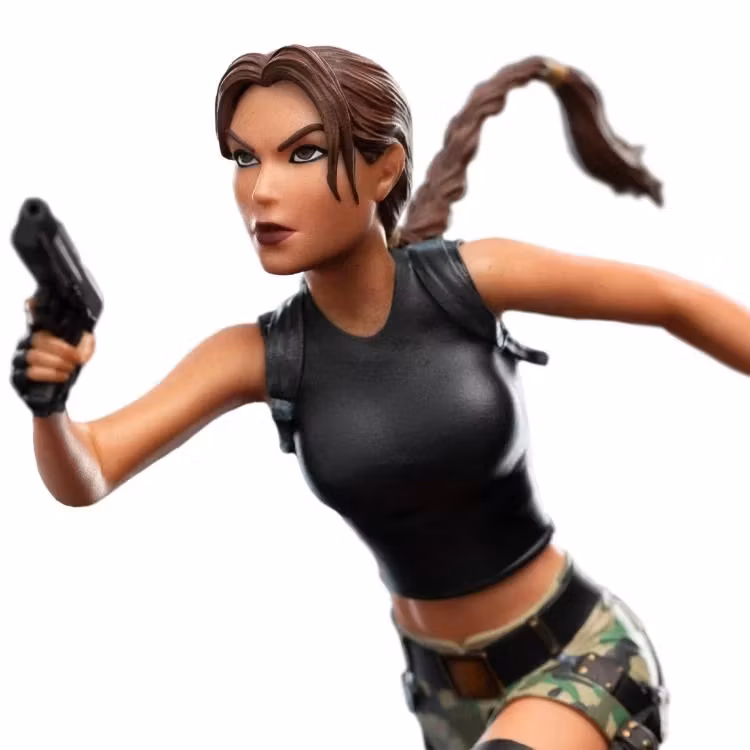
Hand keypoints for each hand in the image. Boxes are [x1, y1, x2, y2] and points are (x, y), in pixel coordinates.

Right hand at [10, 296, 95, 416]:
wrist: (57, 395)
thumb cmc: (66, 369)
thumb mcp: (81, 353)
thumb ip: (86, 342)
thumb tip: (87, 337)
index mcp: (41, 334)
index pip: (33, 318)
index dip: (31, 309)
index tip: (31, 302)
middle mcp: (27, 344)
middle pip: (38, 339)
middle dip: (61, 349)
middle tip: (76, 357)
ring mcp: (19, 360)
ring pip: (33, 356)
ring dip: (56, 363)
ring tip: (70, 369)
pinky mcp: (17, 377)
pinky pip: (29, 373)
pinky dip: (49, 374)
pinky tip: (62, 376)